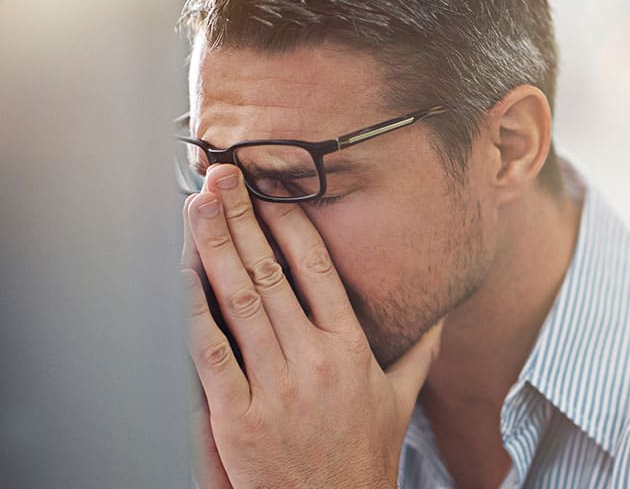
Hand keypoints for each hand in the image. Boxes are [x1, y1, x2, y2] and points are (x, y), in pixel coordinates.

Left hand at [181, 164, 442, 488]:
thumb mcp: (400, 401)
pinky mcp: (237, 419)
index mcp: (352, 350)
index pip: (320, 270)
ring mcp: (275, 388)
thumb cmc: (365, 458)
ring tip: (198, 205)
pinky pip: (211, 353)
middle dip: (243, 218)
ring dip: (215, 247)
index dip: (292, 224)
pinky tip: (184, 274)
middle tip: (224, 176)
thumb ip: (418, 352)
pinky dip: (195, 309)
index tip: (272, 189)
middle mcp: (315, 362)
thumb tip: (439, 316)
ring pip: (240, 302)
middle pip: (273, 274)